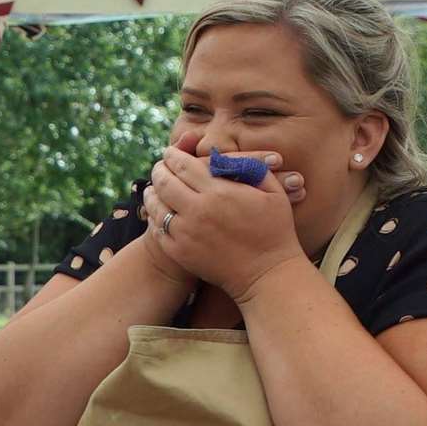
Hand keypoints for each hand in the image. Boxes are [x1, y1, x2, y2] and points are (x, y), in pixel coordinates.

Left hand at [143, 134, 307, 300]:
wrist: (266, 273)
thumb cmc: (274, 229)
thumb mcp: (272, 192)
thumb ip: (250, 167)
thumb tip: (224, 156)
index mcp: (219, 192)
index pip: (184, 165)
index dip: (173, 155)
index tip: (170, 151)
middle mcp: (197, 210)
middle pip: (164, 182)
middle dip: (159, 169)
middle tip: (160, 165)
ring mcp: (184, 232)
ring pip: (156, 204)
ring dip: (152, 191)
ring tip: (153, 186)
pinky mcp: (178, 251)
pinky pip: (158, 228)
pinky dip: (155, 215)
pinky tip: (159, 210)